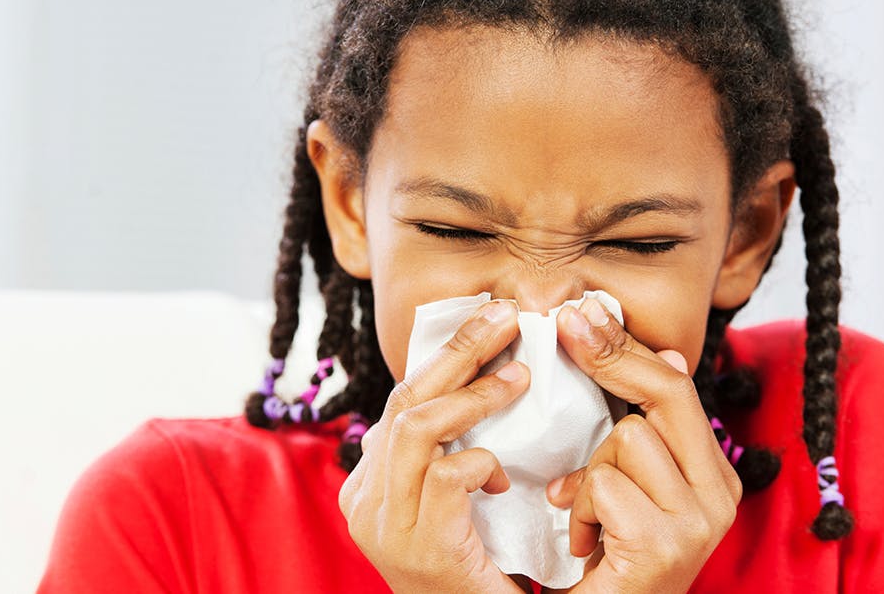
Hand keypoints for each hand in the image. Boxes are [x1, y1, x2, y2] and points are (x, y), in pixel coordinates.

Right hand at [338, 300, 532, 593]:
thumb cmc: (476, 572)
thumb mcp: (452, 506)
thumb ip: (450, 454)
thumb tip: (488, 379)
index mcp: (368, 485)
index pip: (400, 401)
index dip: (444, 356)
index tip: (488, 321)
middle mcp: (364, 500)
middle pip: (404, 400)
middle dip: (458, 350)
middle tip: (505, 315)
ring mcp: (385, 524)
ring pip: (417, 426)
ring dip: (473, 394)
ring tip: (519, 376)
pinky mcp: (418, 545)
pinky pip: (449, 476)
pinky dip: (482, 463)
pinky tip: (503, 480)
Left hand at [544, 298, 741, 593]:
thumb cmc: (614, 559)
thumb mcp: (629, 487)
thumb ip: (642, 433)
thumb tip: (665, 353)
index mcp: (715, 474)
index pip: (677, 387)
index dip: (626, 345)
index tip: (583, 312)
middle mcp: (721, 494)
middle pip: (667, 392)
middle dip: (610, 357)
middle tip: (565, 326)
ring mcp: (699, 520)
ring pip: (626, 437)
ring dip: (591, 472)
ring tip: (589, 514)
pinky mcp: (666, 544)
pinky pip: (605, 484)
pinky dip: (583, 510)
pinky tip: (588, 542)